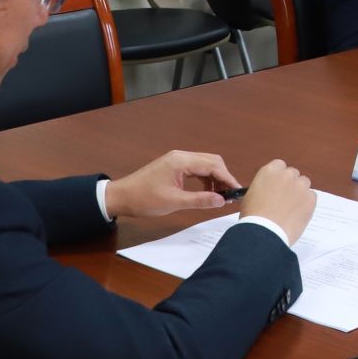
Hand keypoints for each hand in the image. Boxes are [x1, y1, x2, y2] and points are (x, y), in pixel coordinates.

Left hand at [106, 150, 239, 218]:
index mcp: (181, 161)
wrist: (120, 197)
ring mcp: (177, 160)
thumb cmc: (143, 199)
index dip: (227, 178)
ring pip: (205, 165)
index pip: (213, 165)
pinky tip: (206, 192)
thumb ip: (200, 200)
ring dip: (215, 178)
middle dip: (223, 177)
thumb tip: (221, 200)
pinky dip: (205, 179)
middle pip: (212, 161)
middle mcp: (181, 156)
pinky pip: (196, 169)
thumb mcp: (174, 202)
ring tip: (219, 196)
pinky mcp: (174, 166)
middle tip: (230, 194)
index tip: (237, 191)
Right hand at [238, 159, 315, 245]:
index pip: (279, 166)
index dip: (279, 177)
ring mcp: (300, 186)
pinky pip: (311, 197)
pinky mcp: (310, 198)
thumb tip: (269, 190)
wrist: (264, 232)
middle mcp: (287, 174)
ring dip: (299, 192)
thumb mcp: (251, 195)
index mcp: (270, 171)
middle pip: (293, 174)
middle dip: (290, 184)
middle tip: (284, 198)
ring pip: (304, 184)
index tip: (277, 185)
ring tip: (291, 208)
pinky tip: (297, 214)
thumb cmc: (253, 217)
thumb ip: (263, 187)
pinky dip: (306, 204)